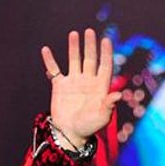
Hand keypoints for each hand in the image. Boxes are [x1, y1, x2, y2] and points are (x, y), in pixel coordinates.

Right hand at [40, 28, 119, 146]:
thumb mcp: (102, 117)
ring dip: (73, 48)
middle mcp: (87, 81)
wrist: (70, 134)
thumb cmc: (89, 127)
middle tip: (89, 32)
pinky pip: (54, 70)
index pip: (104, 66)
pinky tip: (46, 50)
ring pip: (74, 60)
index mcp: (100, 87)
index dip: (106, 53)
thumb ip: (109, 105)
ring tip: (73, 34)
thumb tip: (119, 95)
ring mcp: (73, 82)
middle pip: (90, 59)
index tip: (106, 40)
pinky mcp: (60, 86)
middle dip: (90, 45)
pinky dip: (50, 61)